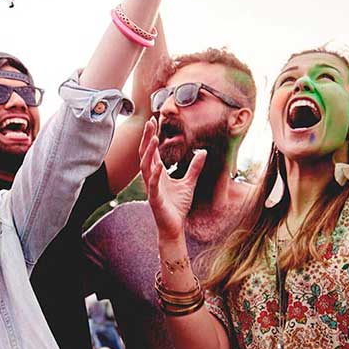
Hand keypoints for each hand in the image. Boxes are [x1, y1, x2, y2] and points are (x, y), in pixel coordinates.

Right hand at [138, 119, 206, 240]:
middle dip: (147, 139)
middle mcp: (151, 178)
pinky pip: (152, 185)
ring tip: (154, 138)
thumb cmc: (178, 206)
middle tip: (149, 123)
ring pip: (145, 166)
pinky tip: (158, 165)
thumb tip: (203, 152)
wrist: (174, 227)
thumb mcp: (189, 183)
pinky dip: (154, 174)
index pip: (152, 152)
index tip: (153, 121)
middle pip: (145, 154)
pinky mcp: (154, 199)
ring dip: (149, 152)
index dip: (151, 137)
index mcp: (157, 174)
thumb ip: (194, 168)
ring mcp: (151, 188)